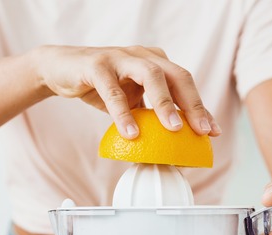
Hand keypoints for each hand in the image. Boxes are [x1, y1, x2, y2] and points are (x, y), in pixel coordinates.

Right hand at [33, 45, 220, 138]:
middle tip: (201, 130)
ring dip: (164, 103)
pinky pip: (113, 91)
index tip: (212, 132)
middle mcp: (142, 55)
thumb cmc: (98, 85)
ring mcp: (120, 58)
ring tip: (173, 130)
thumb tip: (168, 142)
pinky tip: (131, 133)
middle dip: (192, 104)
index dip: (200, 107)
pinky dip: (123, 113)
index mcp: (154, 61)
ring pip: (151, 76)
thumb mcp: (128, 98)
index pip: (184, 83)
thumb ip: (147, 111)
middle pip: (176, 75)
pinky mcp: (96, 65)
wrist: (60, 68)